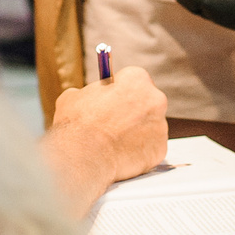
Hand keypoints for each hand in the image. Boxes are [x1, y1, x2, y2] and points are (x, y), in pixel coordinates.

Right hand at [40, 65, 167, 215]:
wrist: (84, 156)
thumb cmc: (78, 124)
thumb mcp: (73, 96)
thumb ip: (88, 94)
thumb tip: (87, 98)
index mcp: (136, 78)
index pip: (134, 80)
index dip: (121, 92)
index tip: (113, 101)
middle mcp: (155, 99)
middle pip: (147, 103)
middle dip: (133, 112)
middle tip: (114, 123)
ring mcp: (160, 125)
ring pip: (150, 127)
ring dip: (137, 133)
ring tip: (114, 142)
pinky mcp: (161, 149)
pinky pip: (150, 149)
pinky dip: (139, 152)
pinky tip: (121, 155)